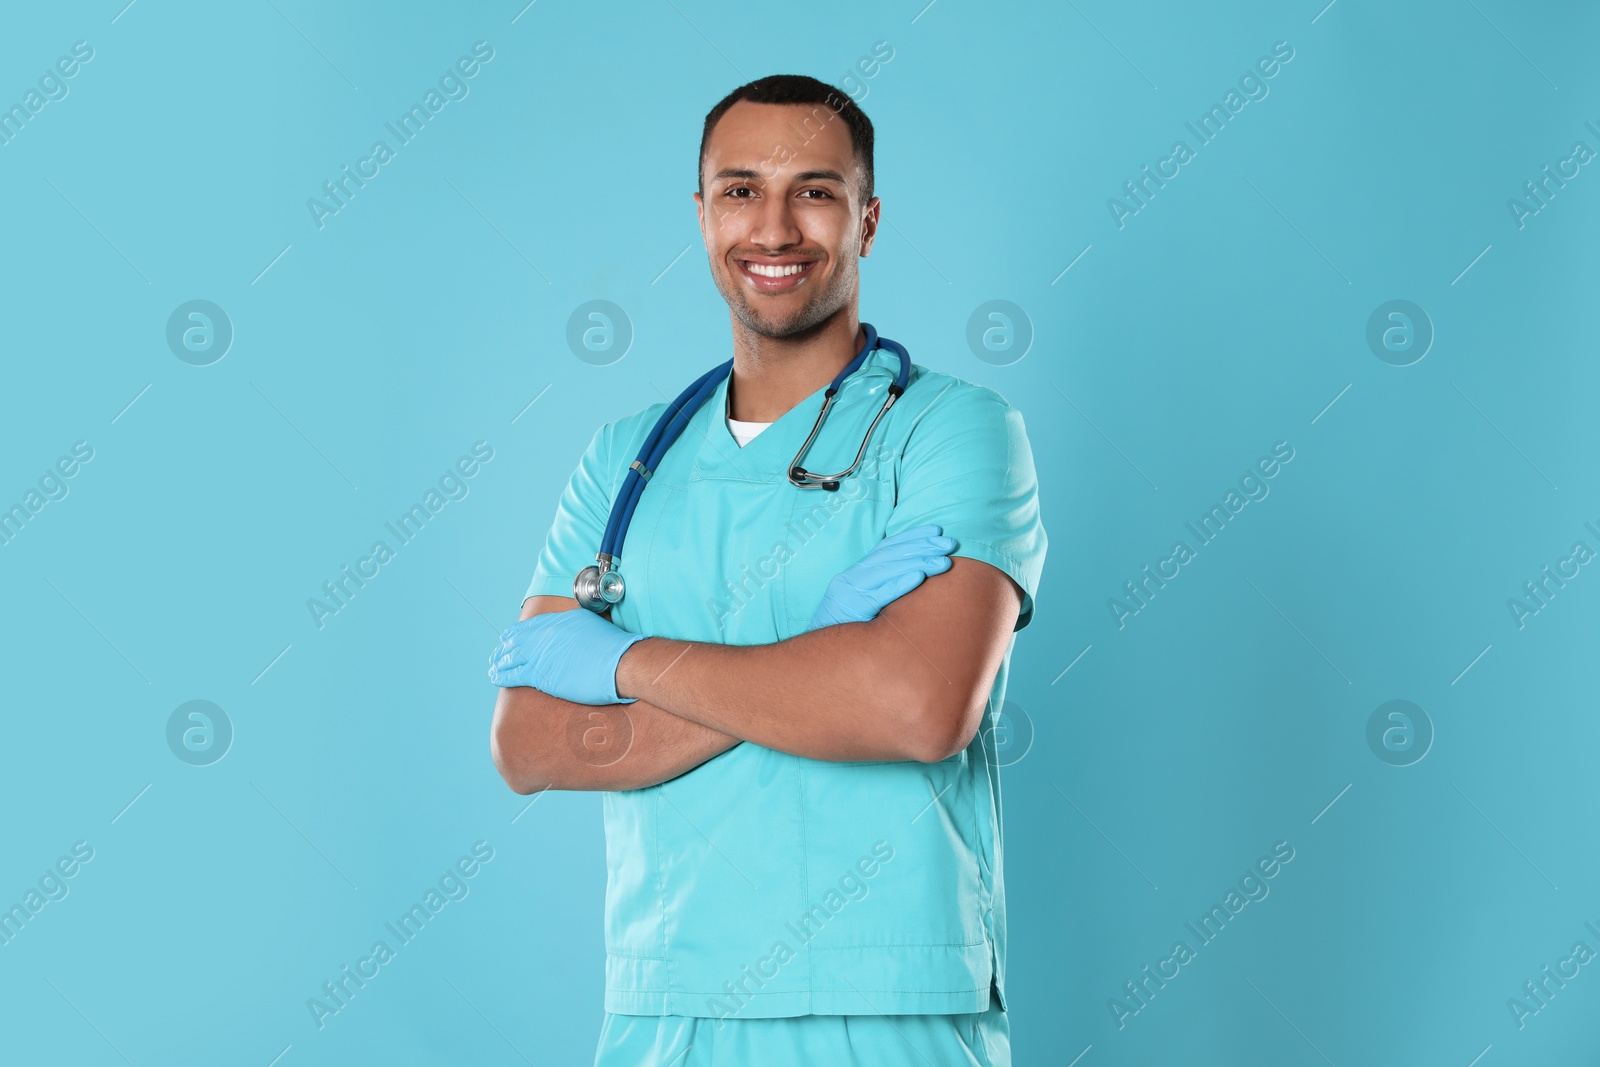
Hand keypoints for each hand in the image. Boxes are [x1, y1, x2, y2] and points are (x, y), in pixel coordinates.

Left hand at [488, 608, 647, 704]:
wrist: (620, 662)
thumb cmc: (613, 647)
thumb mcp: (590, 625)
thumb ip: (574, 627)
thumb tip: (570, 632)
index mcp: (557, 622)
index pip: (529, 626)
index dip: (517, 634)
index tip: (510, 638)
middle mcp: (545, 635)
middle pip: (516, 640)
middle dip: (504, 647)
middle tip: (497, 653)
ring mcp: (541, 654)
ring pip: (511, 656)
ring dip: (499, 661)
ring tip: (493, 665)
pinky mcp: (541, 674)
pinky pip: (514, 674)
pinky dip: (502, 675)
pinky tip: (496, 676)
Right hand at [808, 523, 957, 631]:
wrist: (818, 655)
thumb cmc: (845, 631)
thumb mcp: (860, 604)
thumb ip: (878, 589)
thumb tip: (912, 577)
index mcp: (854, 574)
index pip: (886, 547)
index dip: (912, 536)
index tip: (936, 531)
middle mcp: (851, 577)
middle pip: (891, 554)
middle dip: (922, 546)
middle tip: (950, 543)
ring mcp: (851, 592)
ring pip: (888, 569)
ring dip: (919, 562)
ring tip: (944, 561)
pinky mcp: (853, 610)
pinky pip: (880, 594)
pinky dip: (900, 583)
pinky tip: (920, 576)